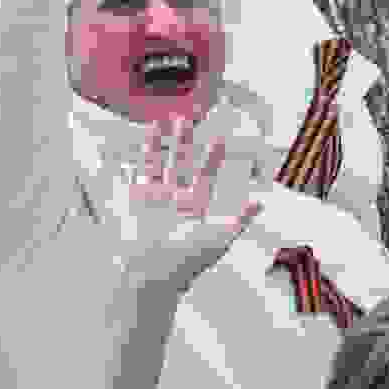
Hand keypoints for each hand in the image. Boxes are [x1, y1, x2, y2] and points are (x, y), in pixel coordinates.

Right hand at [115, 118, 254, 298]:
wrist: (152, 270)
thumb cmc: (187, 258)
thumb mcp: (220, 237)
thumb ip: (240, 219)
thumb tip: (261, 204)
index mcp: (195, 206)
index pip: (205, 175)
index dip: (212, 157)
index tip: (217, 139)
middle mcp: (173, 200)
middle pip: (179, 163)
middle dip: (182, 142)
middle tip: (184, 119)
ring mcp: (151, 198)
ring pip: (155, 163)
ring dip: (157, 143)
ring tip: (159, 123)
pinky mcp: (131, 200)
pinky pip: (129, 174)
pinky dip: (127, 158)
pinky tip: (127, 144)